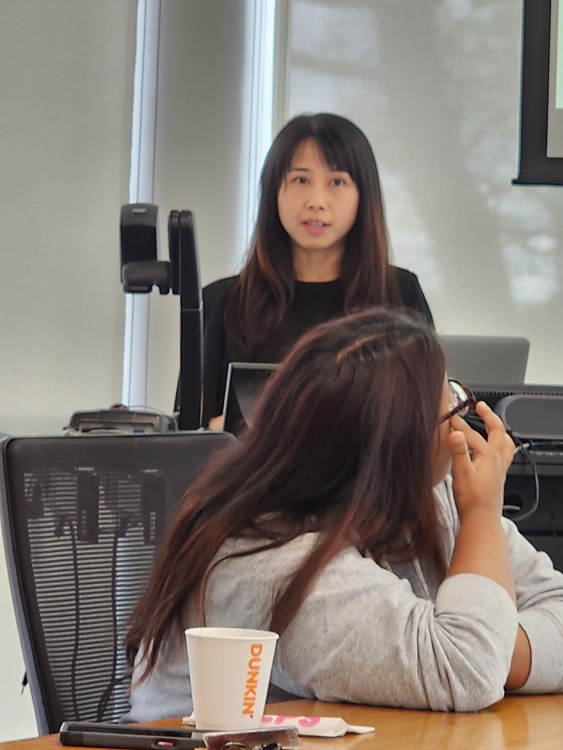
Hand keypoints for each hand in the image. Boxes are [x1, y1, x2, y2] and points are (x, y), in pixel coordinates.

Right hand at [448, 401, 514, 520]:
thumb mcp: (461, 473)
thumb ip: (458, 451)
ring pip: (505, 442)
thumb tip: (455, 432)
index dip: (458, 423)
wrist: (481, 520)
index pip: (471, 433)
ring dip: (498, 429)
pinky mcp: (497, 476)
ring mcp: (499, 468)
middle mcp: (497, 459)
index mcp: (489, 455)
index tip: (448, 416)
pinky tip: (492, 449)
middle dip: (489, 415)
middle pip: (497, 430)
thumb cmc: (472, 500)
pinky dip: (499, 444)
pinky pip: (504, 454)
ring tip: (491, 422)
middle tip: (480, 406)